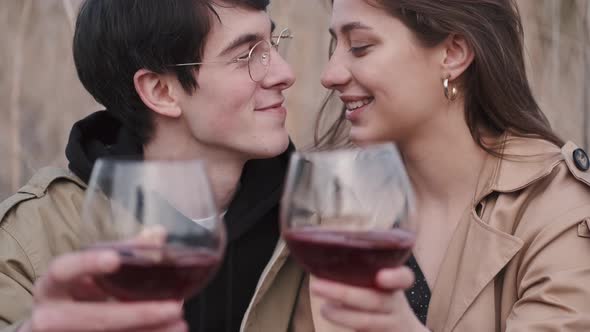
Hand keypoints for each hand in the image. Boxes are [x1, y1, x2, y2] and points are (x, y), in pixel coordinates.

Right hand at [18, 250, 185, 331]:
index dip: (87, 263)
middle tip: (174, 307)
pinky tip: (166, 331)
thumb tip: (157, 233)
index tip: (115, 259)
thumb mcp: (91, 272)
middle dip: (136, 314)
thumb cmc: (76, 293)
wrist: (54, 326)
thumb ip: (123, 251)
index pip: (62, 269)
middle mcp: (50, 314)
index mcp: (52, 285)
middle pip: (91, 317)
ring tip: (179, 324)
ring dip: (147, 331)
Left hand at [310, 267, 427, 331]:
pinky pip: (364, 331)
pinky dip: (347, 325)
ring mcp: (389, 324)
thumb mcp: (375, 281)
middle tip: (316, 286)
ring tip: (323, 308)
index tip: (381, 276)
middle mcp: (394, 304)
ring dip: (342, 315)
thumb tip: (325, 247)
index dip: (395, 277)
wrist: (400, 329)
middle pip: (375, 300)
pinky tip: (330, 316)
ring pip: (368, 321)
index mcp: (394, 285)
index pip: (404, 278)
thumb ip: (360, 267)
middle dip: (345, 294)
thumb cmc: (378, 295)